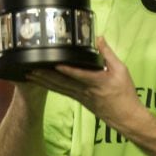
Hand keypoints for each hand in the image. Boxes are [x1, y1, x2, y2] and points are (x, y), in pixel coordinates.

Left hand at [26, 37, 142, 127]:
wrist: (126, 117)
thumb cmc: (125, 93)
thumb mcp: (121, 70)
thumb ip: (108, 54)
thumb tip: (98, 37)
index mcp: (97, 81)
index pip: (79, 74)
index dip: (67, 70)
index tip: (55, 64)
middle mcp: (85, 90)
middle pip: (62, 82)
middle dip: (45, 76)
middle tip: (31, 69)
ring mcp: (80, 97)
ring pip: (59, 88)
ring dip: (43, 82)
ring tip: (30, 75)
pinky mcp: (79, 100)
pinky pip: (62, 92)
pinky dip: (50, 87)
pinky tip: (41, 83)